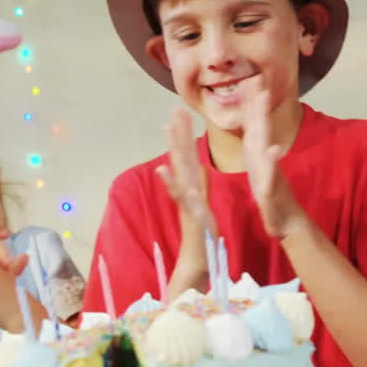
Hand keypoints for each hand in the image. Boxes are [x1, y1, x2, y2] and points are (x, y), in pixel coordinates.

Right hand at [156, 108, 217, 236]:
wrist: (200, 258)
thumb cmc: (202, 233)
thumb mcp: (204, 203)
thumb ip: (201, 185)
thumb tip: (201, 168)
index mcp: (192, 185)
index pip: (188, 155)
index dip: (184, 134)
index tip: (182, 113)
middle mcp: (186, 189)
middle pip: (181, 156)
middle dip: (178, 132)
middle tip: (174, 108)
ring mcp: (186, 200)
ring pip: (178, 170)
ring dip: (172, 149)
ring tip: (167, 127)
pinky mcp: (188, 213)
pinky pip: (178, 196)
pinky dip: (170, 183)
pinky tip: (162, 170)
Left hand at [241, 76, 304, 239]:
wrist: (285, 224)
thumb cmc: (272, 200)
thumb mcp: (261, 173)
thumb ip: (261, 155)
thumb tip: (261, 137)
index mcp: (257, 157)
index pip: (254, 127)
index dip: (251, 105)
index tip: (251, 81)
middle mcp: (264, 162)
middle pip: (261, 130)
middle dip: (259, 106)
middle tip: (259, 81)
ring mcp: (269, 175)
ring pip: (264, 145)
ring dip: (264, 124)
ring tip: (263, 103)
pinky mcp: (270, 192)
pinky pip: (270, 176)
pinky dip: (271, 163)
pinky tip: (273, 150)